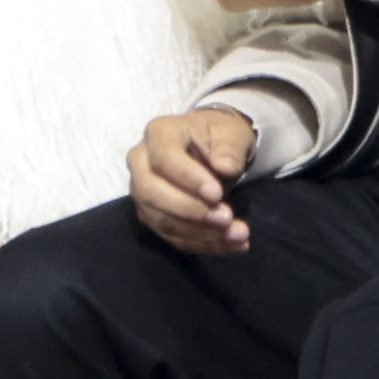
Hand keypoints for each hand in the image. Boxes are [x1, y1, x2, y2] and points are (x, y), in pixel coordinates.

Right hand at [127, 106, 258, 254]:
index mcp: (159, 134)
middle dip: (190, 211)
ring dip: (200, 233)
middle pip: (152, 192)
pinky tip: (231, 245)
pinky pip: (172, 236)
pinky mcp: (152, 216)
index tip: (217, 194)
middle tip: (226, 218)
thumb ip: (229, 147)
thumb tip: (225, 168)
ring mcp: (143, 192)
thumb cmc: (219, 136)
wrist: (213, 149)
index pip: (164, 157)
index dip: (188, 178)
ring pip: (161, 219)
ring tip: (237, 236)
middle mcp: (141, 163)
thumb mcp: (231, 133)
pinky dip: (202, 244)